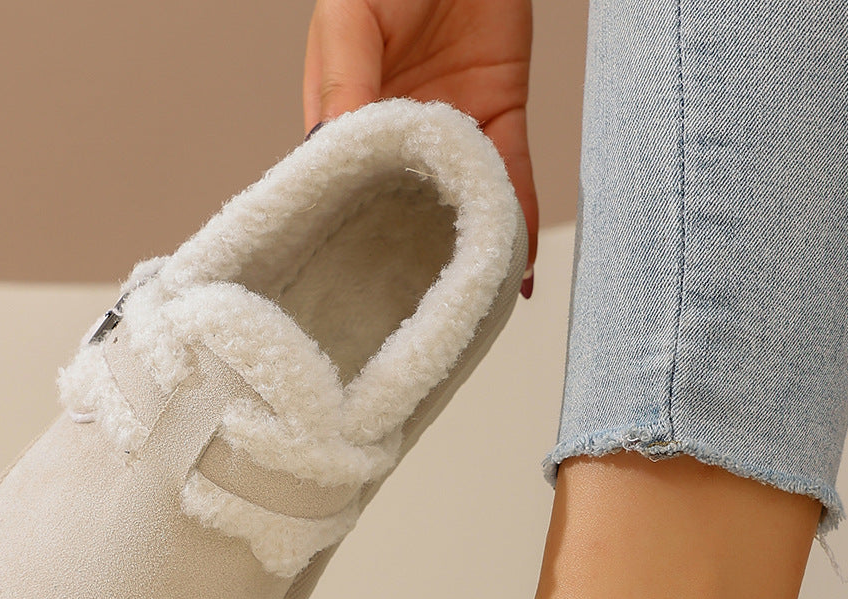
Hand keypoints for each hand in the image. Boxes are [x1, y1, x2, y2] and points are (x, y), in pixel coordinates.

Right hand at [304, 0, 536, 291]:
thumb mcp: (350, 20)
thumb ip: (344, 83)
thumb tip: (329, 149)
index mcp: (344, 120)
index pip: (340, 191)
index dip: (346, 240)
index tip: (351, 289)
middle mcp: (398, 140)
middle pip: (404, 214)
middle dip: (412, 265)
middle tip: (416, 320)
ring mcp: (452, 135)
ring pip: (462, 208)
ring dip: (470, 255)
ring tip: (471, 309)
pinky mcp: (501, 121)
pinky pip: (512, 182)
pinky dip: (518, 223)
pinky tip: (518, 273)